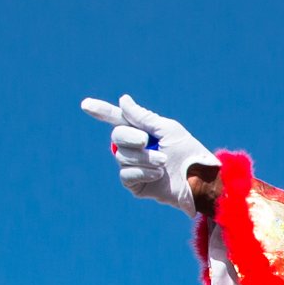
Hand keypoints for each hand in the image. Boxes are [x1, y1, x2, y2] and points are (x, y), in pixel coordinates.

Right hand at [81, 95, 216, 214]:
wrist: (198, 180)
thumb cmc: (188, 153)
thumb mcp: (167, 129)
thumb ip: (143, 117)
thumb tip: (122, 100)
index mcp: (143, 130)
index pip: (118, 119)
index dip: (102, 112)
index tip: (85, 105)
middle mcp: (136, 147)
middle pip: (117, 136)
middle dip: (131, 137)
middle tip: (147, 141)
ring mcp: (134, 166)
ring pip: (122, 156)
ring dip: (144, 158)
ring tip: (163, 162)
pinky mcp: (135, 184)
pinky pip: (126, 174)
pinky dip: (142, 172)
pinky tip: (157, 174)